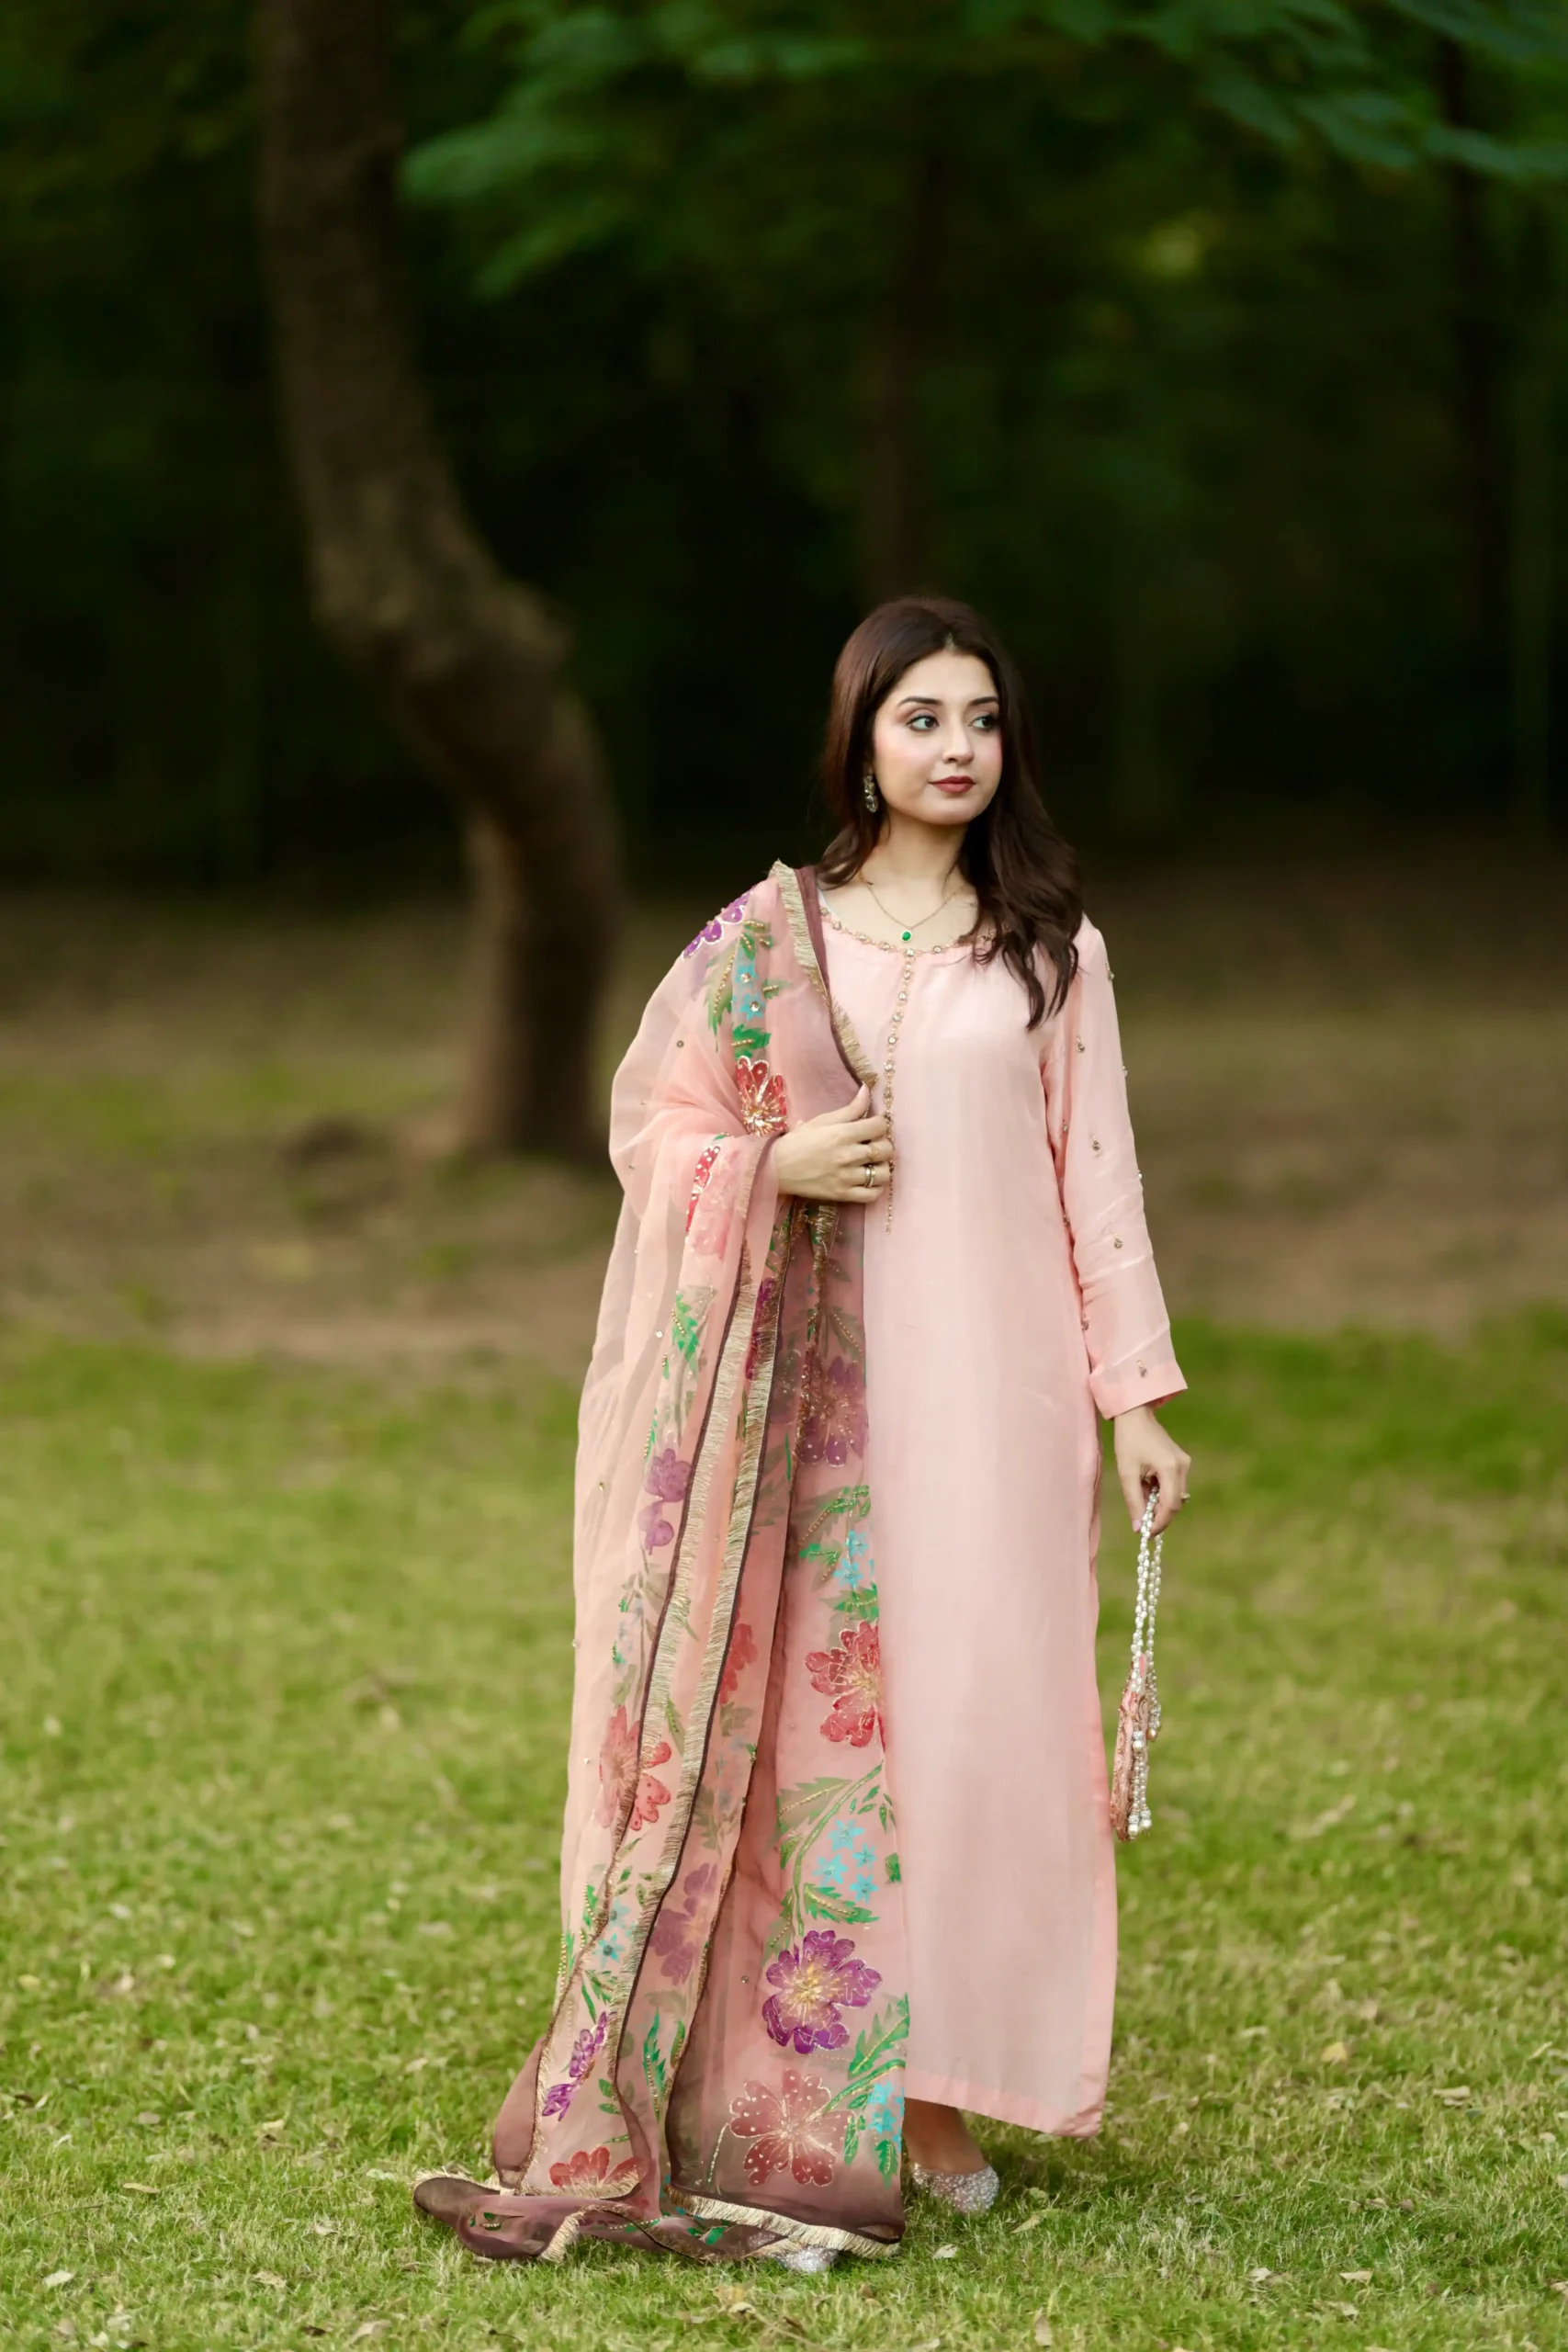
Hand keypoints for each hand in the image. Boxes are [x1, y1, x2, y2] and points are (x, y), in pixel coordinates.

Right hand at [773, 1084, 892, 1202]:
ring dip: (882, 1167)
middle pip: (885, 1149)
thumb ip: (849, 1109)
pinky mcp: (843, 1194)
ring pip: (883, 1174)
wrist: (776, 1168)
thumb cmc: (799, 1141)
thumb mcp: (822, 1120)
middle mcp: (848, 1155)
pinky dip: (877, 1188)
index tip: (873, 1126)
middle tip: (873, 1144)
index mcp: (843, 1133)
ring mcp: (846, 1177)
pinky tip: (870, 1180)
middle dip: (883, 1144)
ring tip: (873, 1164)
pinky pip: (872, 1195)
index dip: (880, 1124)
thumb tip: (867, 1090)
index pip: (880, 1126)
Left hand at [1112, 1404, 1190, 1537]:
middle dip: (1159, 1516)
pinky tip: (1147, 1488)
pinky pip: (1174, 1486)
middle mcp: (1183, 1467)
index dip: (1159, 1523)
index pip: (1170, 1505)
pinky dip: (1161, 1493)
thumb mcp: (1127, 1473)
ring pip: (1175, 1495)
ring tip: (1141, 1501)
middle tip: (1142, 1524)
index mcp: (1170, 1468)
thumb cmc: (1128, 1441)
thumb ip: (1134, 1501)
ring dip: (1159, 1504)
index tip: (1145, 1534)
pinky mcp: (1182, 1462)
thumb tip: (1138, 1528)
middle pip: (1176, 1503)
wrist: (1136, 1415)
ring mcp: (1185, 1463)